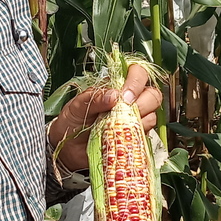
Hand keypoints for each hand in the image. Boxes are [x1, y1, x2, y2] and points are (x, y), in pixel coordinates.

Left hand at [48, 63, 163, 172]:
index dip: (136, 81)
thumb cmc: (72, 121)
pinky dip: (136, 136)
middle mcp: (129, 101)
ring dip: (138, 121)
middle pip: (152, 94)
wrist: (68, 147)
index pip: (138, 73)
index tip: (124, 96)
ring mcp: (133, 119)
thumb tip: (115, 95)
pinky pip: (145, 135)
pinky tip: (121, 137)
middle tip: (124, 112)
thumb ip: (95, 98)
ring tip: (119, 126)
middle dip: (142, 102)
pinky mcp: (134, 137)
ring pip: (152, 115)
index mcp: (117, 86)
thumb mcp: (77, 105)